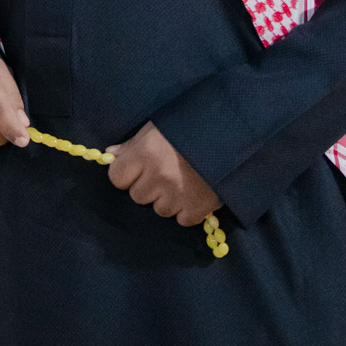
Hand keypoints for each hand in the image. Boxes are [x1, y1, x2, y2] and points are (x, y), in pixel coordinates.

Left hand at [106, 120, 221, 226]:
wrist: (234, 134)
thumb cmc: (191, 126)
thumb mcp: (158, 127)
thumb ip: (133, 143)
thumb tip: (111, 153)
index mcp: (145, 153)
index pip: (117, 177)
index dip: (125, 174)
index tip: (137, 170)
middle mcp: (158, 176)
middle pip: (138, 195)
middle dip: (149, 186)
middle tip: (166, 172)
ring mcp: (178, 194)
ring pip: (159, 210)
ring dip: (168, 199)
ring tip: (183, 181)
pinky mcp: (199, 207)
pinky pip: (183, 220)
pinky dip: (188, 210)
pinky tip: (195, 193)